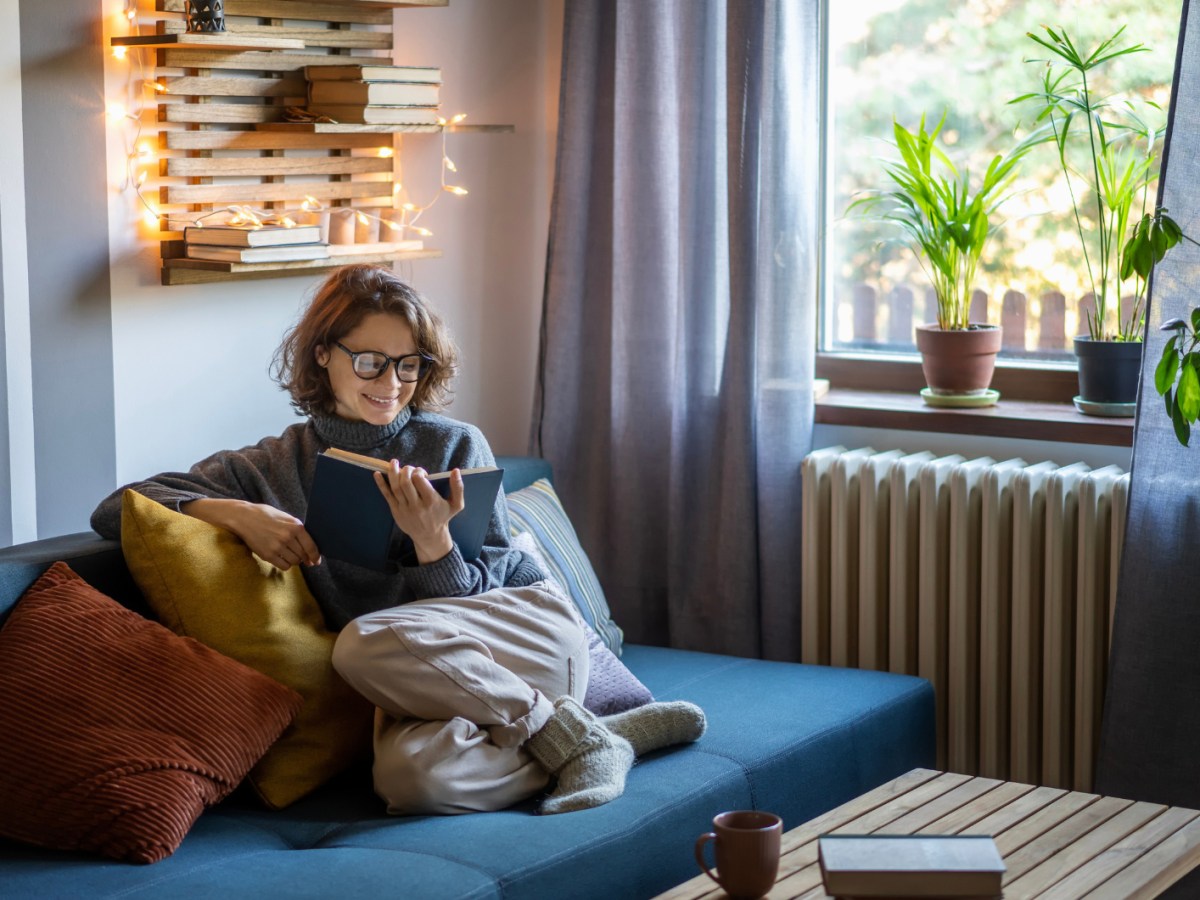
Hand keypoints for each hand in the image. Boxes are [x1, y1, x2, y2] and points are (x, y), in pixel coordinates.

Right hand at [182, 498, 320, 570]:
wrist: (243, 517)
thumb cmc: (266, 515)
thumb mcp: (286, 517)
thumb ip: (297, 530)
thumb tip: (309, 546)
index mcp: (295, 526)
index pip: (311, 547)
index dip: (316, 556)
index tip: (316, 561)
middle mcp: (288, 537)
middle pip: (303, 555)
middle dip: (304, 558)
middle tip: (303, 558)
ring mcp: (277, 547)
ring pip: (294, 562)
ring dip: (294, 561)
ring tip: (289, 555)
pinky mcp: (267, 555)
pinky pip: (284, 566)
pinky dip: (285, 565)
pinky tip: (281, 558)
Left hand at [374, 464, 464, 563]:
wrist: (430, 536)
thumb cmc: (443, 517)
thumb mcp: (456, 504)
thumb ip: (458, 487)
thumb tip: (456, 470)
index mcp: (431, 501)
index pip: (419, 480)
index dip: (418, 471)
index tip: (422, 473)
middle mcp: (416, 505)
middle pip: (406, 482)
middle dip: (406, 470)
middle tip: (409, 468)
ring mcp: (404, 509)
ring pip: (395, 487)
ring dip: (393, 472)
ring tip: (394, 462)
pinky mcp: (396, 511)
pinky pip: (387, 495)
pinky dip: (381, 484)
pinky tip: (377, 474)